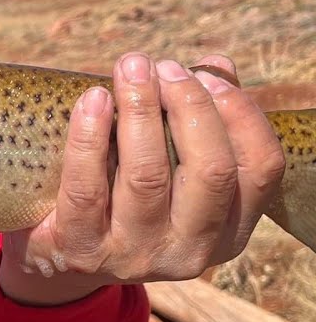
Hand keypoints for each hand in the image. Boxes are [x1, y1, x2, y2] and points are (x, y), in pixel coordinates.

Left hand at [0, 52, 286, 305]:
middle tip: (161, 66)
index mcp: (230, 230)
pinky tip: (92, 100)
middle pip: (210, 171)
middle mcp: (192, 251)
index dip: (239, 113)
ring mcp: (136, 255)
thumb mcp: (171, 168)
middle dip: (189, 105)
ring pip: (148, 175)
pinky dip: (89, 136)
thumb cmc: (124, 196)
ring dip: (140, 110)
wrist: (61, 256)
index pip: (260, 168)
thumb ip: (199, 120)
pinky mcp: (84, 250)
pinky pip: (87, 187)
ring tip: (130, 69)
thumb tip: (217, 65)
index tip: (204, 73)